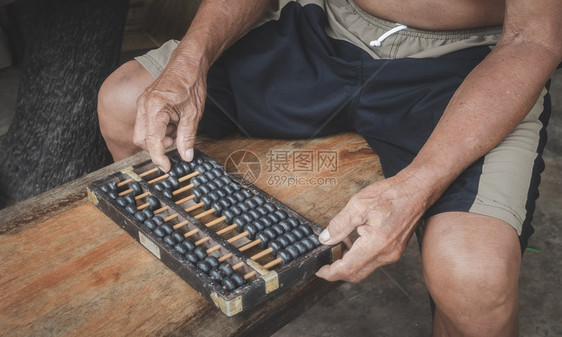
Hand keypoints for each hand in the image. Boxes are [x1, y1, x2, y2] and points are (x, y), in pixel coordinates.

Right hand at [133, 54, 207, 171]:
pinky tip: (172, 122)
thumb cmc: (191, 83)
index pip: (152, 141)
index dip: (159, 157)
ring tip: (176, 129)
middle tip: (175, 142)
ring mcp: (143, 103)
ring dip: (158, 137)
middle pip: (141, 139)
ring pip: (142, 131)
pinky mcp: (146, 102)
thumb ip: (188, 137)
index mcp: (155, 107)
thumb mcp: (193, 114)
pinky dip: (158, 128)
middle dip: (156, 146)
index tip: (167, 167)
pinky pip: (146, 122)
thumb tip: (186, 156)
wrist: (188, 63)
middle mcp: (144, 105)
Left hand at [316, 172, 428, 282]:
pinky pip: (373, 260)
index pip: (348, 269)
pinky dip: (360, 255)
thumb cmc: (391, 194)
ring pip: (364, 268)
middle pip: (356, 274)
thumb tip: (325, 239)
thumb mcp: (358, 205)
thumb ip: (339, 225)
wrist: (416, 190)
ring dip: (349, 261)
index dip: (330, 272)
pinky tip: (354, 239)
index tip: (319, 270)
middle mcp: (386, 254)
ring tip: (340, 242)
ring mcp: (392, 254)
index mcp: (376, 244)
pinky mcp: (395, 250)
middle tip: (325, 259)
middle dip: (338, 270)